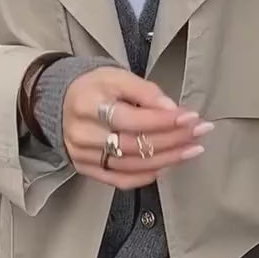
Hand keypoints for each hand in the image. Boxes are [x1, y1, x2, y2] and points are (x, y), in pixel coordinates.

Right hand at [62, 67, 212, 189]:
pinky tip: (166, 166)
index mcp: (88, 104)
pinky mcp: (86, 169)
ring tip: (191, 150)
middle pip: (134, 144)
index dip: (164, 121)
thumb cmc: (93, 87)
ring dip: (166, 160)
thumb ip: (145, 91)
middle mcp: (83, 133)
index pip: (132, 119)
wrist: (60, 101)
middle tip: (198, 134)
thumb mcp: (116, 76)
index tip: (191, 118)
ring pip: (131, 165)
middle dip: (172, 140)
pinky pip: (120, 180)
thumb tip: (171, 108)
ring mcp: (84, 155)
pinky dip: (146, 176)